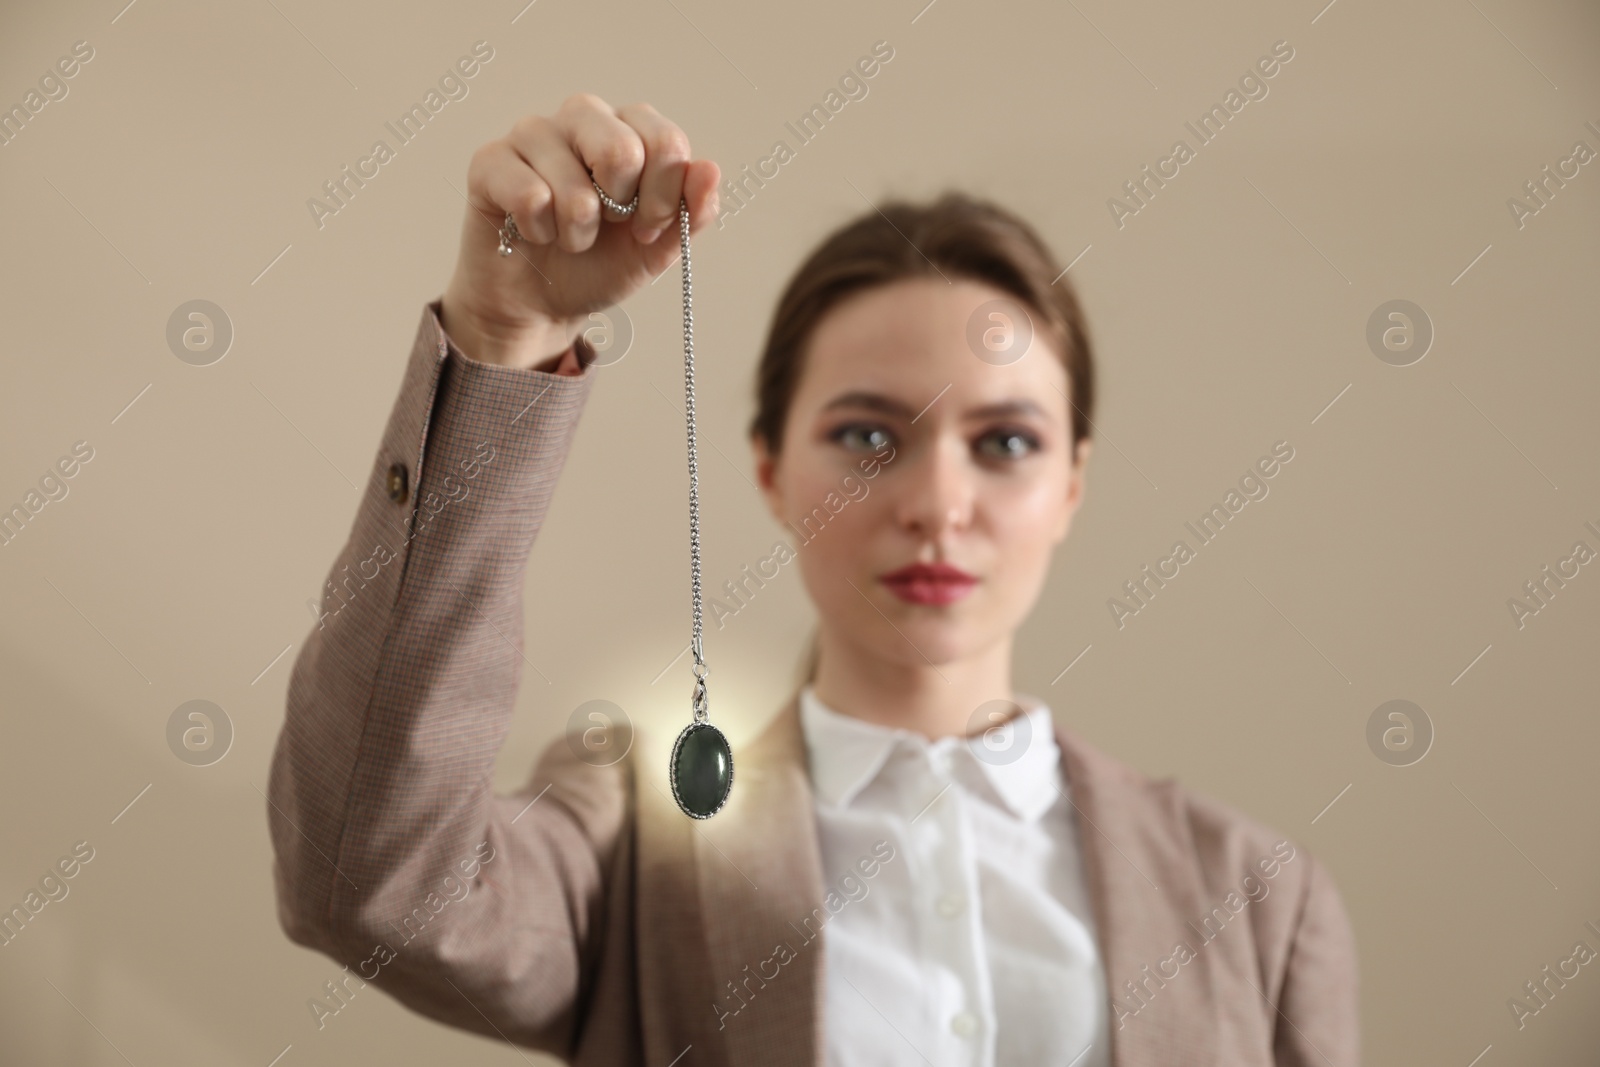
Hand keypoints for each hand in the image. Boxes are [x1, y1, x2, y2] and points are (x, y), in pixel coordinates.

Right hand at [440, 93, 720, 368]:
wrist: (541, 303)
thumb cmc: (599, 263)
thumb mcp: (656, 248)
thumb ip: (689, 213)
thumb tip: (710, 171)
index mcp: (629, 130)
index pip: (665, 142)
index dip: (663, 198)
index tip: (648, 229)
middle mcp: (582, 118)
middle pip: (621, 148)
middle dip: (621, 210)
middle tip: (609, 229)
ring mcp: (534, 134)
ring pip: (572, 185)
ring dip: (577, 232)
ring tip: (568, 237)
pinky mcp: (491, 160)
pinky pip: (528, 196)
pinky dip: (539, 230)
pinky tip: (533, 231)